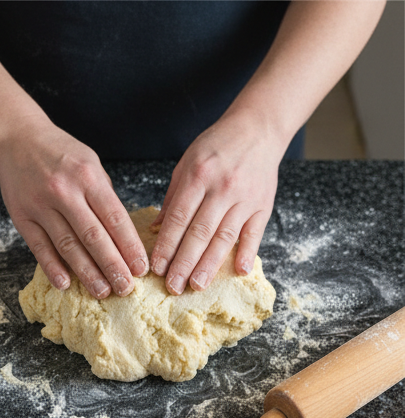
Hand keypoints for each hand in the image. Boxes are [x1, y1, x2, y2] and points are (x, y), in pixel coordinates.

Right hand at [0, 117, 147, 297]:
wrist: (17, 139)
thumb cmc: (59, 153)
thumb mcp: (89, 163)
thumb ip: (103, 196)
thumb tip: (120, 233)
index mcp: (88, 177)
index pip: (115, 218)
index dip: (129, 246)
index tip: (141, 268)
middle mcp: (65, 192)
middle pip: (93, 237)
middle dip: (112, 265)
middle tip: (125, 289)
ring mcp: (41, 206)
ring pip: (68, 246)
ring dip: (86, 272)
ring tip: (102, 291)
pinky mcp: (22, 218)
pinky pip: (40, 248)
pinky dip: (53, 268)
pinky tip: (65, 284)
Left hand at [150, 113, 282, 293]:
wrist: (259, 128)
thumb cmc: (217, 147)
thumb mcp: (187, 163)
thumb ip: (172, 197)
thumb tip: (156, 229)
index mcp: (198, 177)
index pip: (178, 218)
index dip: (167, 245)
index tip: (157, 268)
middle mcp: (222, 188)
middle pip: (200, 232)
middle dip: (184, 262)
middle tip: (173, 286)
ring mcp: (245, 198)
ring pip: (225, 237)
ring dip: (210, 264)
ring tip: (197, 285)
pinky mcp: (263, 205)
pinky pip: (255, 232)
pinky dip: (248, 252)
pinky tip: (238, 271)